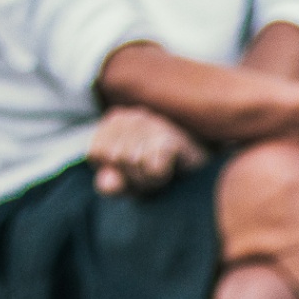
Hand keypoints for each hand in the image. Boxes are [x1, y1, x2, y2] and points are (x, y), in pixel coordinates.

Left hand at [88, 105, 207, 195]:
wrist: (202, 168)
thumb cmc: (161, 171)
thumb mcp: (130, 182)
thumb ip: (112, 184)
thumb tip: (107, 183)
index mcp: (114, 120)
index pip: (96, 154)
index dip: (115, 170)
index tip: (134, 168)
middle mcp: (130, 115)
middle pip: (115, 160)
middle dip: (132, 175)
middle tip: (152, 171)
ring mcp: (151, 122)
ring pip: (132, 164)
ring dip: (148, 178)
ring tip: (163, 168)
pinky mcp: (169, 136)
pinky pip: (152, 169)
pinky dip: (160, 176)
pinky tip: (172, 167)